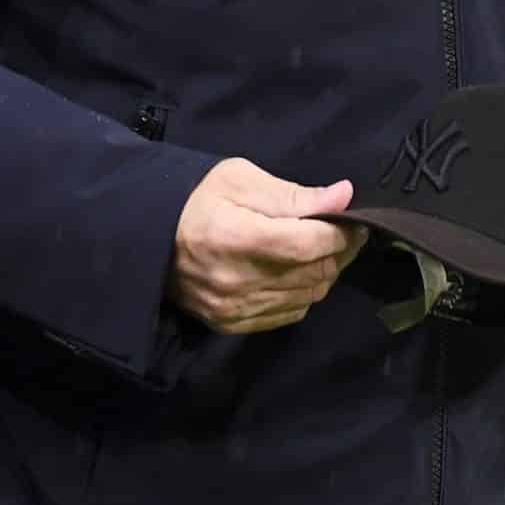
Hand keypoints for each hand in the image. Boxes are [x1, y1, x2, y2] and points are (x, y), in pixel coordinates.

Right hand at [167, 160, 366, 334]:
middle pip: (313, 273)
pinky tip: (299, 274)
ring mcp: (234, 308)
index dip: (340, 234)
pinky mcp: (231, 324)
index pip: (309, 244)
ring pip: (307, 297)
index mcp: (237, 237)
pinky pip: (288, 315)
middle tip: (344, 233)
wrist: (149, 237)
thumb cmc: (197, 198)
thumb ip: (294, 194)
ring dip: (324, 274)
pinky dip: (303, 294)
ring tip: (324, 251)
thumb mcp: (241, 179)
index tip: (354, 221)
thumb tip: (343, 196)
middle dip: (338, 252)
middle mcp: (237, 281)